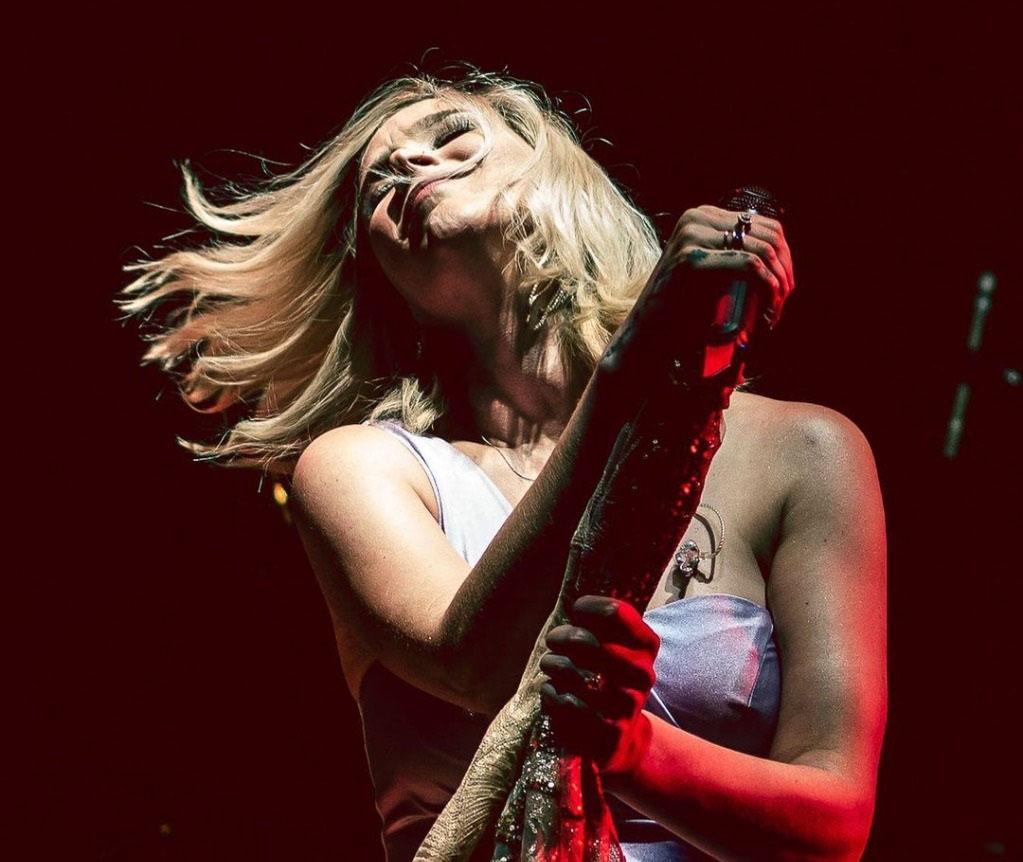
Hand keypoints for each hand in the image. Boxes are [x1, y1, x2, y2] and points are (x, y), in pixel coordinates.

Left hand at [540, 595, 659, 776]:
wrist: (623, 736)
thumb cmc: (609, 678)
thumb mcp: (616, 646)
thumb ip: (601, 623)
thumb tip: (573, 601)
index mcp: (647, 646)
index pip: (615, 612)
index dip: (587, 607)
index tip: (576, 611)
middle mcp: (642, 674)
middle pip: (587, 642)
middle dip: (561, 637)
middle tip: (553, 640)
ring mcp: (626, 706)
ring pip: (571, 673)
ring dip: (552, 664)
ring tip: (550, 665)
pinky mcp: (606, 733)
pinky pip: (565, 704)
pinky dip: (551, 693)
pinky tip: (552, 691)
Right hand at [599, 204, 795, 383]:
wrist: (647, 335)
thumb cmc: (681, 310)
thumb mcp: (713, 273)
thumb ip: (735, 254)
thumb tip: (781, 252)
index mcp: (703, 217)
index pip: (766, 224)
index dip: (785, 258)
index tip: (785, 289)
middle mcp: (696, 219)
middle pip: (769, 235)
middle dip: (785, 271)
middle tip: (782, 303)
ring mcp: (691, 237)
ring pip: (763, 250)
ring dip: (778, 284)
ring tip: (773, 312)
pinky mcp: (691, 260)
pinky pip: (749, 266)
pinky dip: (766, 288)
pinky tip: (766, 310)